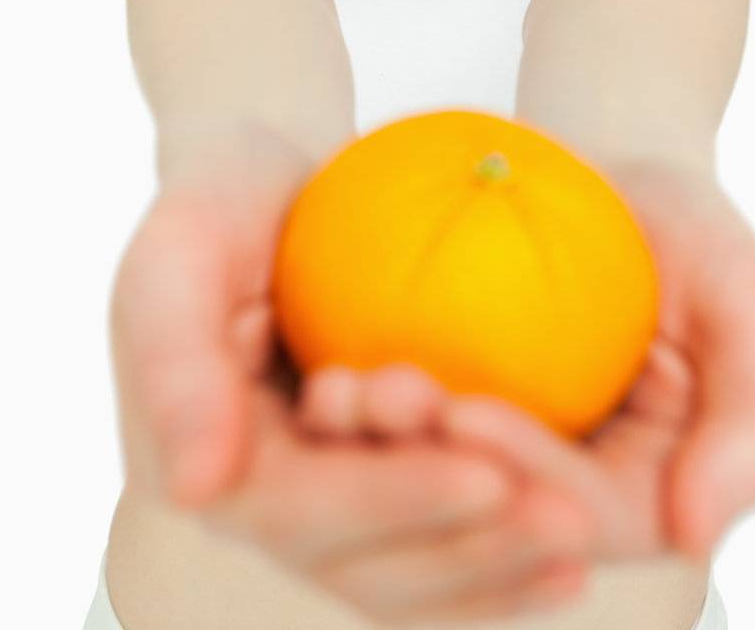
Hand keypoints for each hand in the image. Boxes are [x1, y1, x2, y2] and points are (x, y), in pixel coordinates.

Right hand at [109, 122, 627, 622]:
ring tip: (578, 544)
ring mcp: (317, 504)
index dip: (394, 498)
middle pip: (366, 564)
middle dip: (469, 548)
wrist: (261, 180)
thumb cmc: (218, 198)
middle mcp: (258, 506)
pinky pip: (434, 543)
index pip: (302, 508)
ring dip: (494, 568)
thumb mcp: (179, 252)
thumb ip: (176, 364)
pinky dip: (496, 559)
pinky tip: (570, 561)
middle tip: (569, 523)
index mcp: (202, 463)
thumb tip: (196, 489)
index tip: (488, 477)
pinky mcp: (369, 486)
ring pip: (407, 575)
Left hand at [353, 155, 754, 566]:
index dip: (522, 473)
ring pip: (427, 490)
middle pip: (490, 515)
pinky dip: (357, 418)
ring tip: (341, 393)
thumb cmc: (686, 228)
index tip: (462, 409)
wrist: (606, 165)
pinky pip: (390, 438)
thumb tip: (696, 535)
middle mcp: (557, 497)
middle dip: (432, 471)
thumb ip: (753, 422)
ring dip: (378, 454)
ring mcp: (490, 459)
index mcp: (641, 497)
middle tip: (380, 399)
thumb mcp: (750, 302)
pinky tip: (325, 377)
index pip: (581, 513)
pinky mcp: (435, 416)